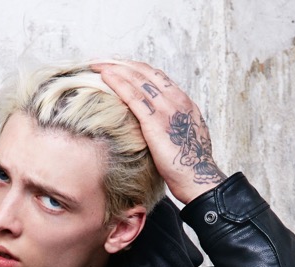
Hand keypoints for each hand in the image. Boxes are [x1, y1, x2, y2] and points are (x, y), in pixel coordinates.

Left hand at [92, 61, 225, 205]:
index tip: (118, 67)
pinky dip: (117, 83)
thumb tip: (158, 128)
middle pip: (144, 72)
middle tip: (101, 60)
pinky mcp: (154, 121)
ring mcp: (166, 108)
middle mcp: (175, 98)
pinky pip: (133, 96)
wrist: (198, 178)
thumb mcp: (183, 137)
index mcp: (182, 101)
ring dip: (115, 68)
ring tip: (97, 64)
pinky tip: (104, 76)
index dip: (135, 69)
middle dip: (121, 63)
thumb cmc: (189, 165)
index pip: (156, 77)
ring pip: (137, 79)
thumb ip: (171, 125)